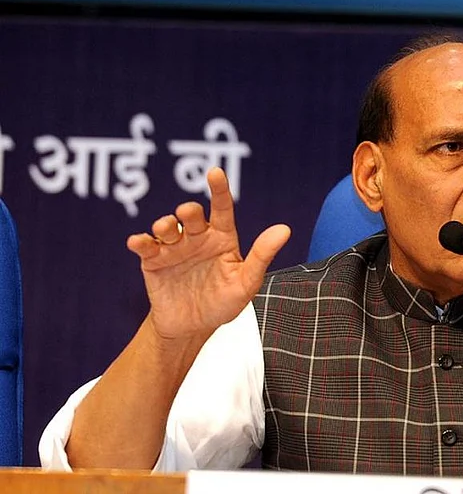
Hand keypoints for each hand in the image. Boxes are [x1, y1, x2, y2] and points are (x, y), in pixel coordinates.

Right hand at [126, 167, 290, 340]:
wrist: (192, 328)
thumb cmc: (222, 304)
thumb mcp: (246, 284)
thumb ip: (262, 256)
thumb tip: (285, 229)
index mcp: (222, 238)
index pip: (222, 208)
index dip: (219, 189)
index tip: (215, 172)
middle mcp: (197, 238)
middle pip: (191, 214)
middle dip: (188, 211)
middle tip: (187, 216)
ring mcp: (174, 248)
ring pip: (167, 225)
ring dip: (165, 225)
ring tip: (167, 231)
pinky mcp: (153, 261)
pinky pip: (145, 245)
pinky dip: (140, 241)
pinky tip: (140, 242)